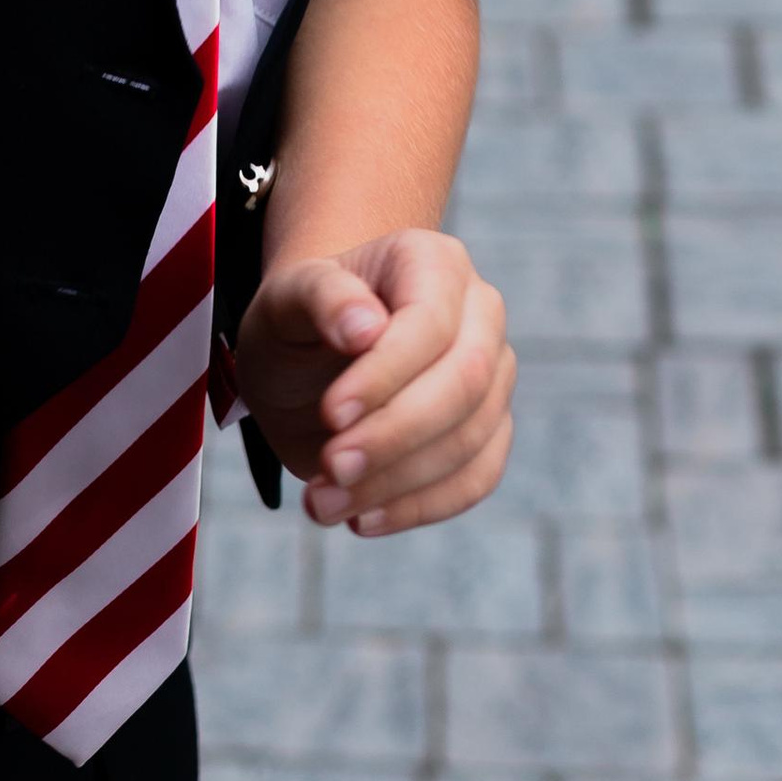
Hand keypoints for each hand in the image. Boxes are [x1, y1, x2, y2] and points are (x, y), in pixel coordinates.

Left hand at [232, 229, 514, 534]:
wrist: (311, 361)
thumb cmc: (300, 322)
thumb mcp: (287, 299)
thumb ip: (321, 297)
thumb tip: (367, 328)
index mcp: (434, 262)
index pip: (430, 323)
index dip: (386, 375)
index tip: (330, 414)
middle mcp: (480, 311)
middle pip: (465, 382)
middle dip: (395, 436)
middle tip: (329, 468)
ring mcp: (494, 372)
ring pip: (472, 438)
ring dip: (396, 483)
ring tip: (323, 502)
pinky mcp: (490, 430)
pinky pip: (477, 478)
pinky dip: (421, 508)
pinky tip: (362, 518)